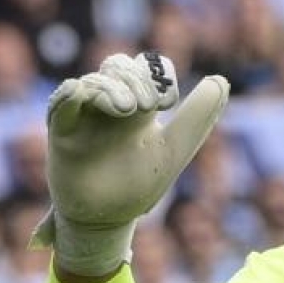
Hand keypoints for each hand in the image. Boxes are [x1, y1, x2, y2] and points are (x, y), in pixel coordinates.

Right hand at [32, 51, 229, 277]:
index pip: (147, 68)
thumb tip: (221, 80)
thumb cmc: (140, 182)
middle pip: (119, 65)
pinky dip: (73, 93)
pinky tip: (81, 93)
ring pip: (94, 80)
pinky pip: (63, 99)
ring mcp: (85, 113)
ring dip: (112, 88)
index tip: (168, 103)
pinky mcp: (62, 128)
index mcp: (140, 106)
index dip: (159, 75)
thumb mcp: (175, 149)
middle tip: (148, 107)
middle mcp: (111, 103)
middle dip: (136, 80)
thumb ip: (197, 117)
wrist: (109, 217)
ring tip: (126, 109)